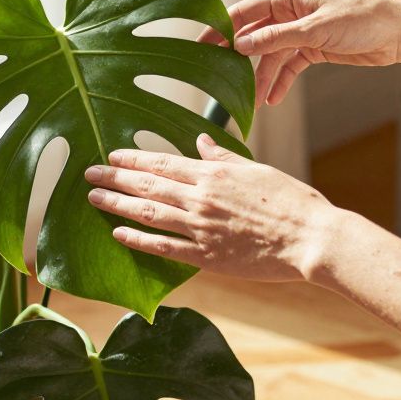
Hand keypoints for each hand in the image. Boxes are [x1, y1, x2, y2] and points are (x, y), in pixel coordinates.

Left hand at [84, 134, 341, 281]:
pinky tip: (118, 233)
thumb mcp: (258, 169)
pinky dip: (138, 239)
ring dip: (117, 204)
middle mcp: (201, 198)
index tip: (111, 156)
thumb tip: (201, 142)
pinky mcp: (207, 257)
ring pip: (149, 213)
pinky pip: (165, 247)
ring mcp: (201, 228)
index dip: (133, 159)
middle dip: (114, 178)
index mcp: (214, 174)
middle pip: (147, 186)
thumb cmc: (292, 201)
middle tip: (88, 173)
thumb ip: (224, 158)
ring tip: (93, 198)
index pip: (163, 163)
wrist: (312, 239)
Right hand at [198, 0, 400, 107]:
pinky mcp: (312, 49)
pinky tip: (271, 99)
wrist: (397, 33)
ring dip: (260, 78)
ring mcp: (299, 32)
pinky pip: (288, 67)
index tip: (202, 43)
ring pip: (270, 57)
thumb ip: (275, 39)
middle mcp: (289, 13)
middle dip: (237, 58)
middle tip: (216, 76)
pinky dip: (279, 82)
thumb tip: (240, 45)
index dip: (221, 27)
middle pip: (254, 37)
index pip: (244, 11)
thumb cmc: (361, 19)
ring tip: (250, 102)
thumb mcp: (314, 29)